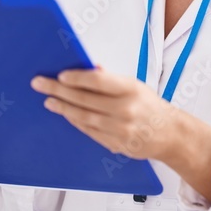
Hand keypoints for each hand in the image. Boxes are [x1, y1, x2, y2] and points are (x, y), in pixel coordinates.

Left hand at [31, 69, 179, 161]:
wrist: (170, 134)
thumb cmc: (150, 106)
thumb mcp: (135, 86)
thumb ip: (110, 79)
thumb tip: (89, 67)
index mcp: (131, 89)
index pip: (98, 81)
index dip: (77, 77)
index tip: (60, 75)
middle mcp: (125, 109)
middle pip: (85, 99)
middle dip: (59, 90)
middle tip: (41, 84)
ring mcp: (120, 129)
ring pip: (84, 117)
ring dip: (63, 108)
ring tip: (49, 101)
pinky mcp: (116, 144)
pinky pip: (89, 131)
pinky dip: (75, 122)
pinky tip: (66, 114)